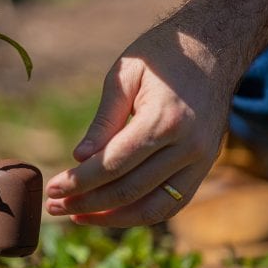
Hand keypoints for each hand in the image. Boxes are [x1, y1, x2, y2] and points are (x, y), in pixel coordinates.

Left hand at [44, 12, 238, 226]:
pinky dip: (141, 213)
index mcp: (165, 119)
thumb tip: (80, 160)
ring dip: (113, 219)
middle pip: (130, 190)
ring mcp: (201, 160)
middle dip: (88, 204)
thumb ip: (104, 121)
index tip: (53, 189)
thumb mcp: (125, 75)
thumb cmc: (162, 56)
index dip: (79, 182)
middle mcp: (188, 146)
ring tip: (79, 217)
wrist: (214, 48)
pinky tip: (112, 213)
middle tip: (55, 207)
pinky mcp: (205, 166)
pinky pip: (173, 203)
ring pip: (154, 208)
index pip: (113, 164)